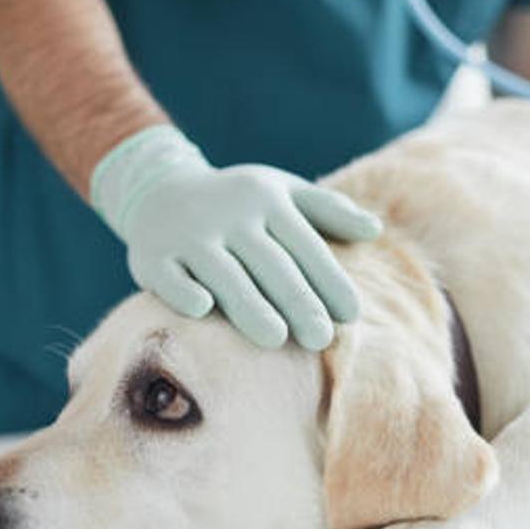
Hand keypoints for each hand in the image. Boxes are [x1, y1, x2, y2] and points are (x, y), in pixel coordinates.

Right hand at [91, 126, 381, 349]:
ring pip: (223, 273)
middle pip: (268, 263)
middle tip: (320, 339)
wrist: (159, 189)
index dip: (328, 278)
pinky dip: (183, 289)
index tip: (350, 314)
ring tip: (275, 338)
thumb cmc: (239, 202)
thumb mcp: (284, 193)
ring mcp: (189, 235)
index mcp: (267, 200)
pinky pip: (169, 275)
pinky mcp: (153, 255)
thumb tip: (376, 230)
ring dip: (248, 304)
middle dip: (296, 301)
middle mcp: (229, 215)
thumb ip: (330, 211)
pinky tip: (202, 308)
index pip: (304, 244)